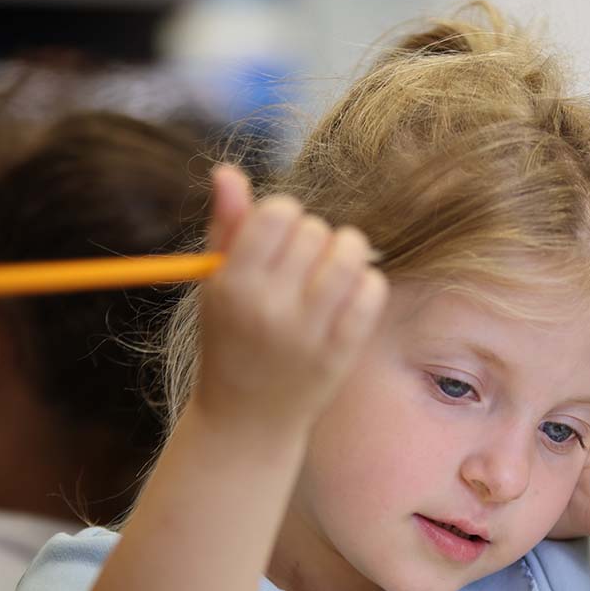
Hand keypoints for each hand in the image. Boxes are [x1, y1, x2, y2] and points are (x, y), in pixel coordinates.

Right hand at [189, 165, 387, 429]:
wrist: (247, 420)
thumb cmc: (231, 339)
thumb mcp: (217, 285)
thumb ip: (226, 226)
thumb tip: (228, 170)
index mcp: (233, 285)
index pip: (276, 213)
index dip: (283, 215)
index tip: (279, 236)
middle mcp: (269, 308)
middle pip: (315, 230)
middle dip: (313, 236)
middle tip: (302, 262)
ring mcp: (309, 332)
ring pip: (349, 253)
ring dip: (346, 251)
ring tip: (332, 267)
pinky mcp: (341, 351)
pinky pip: (372, 290)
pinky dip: (366, 283)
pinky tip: (349, 294)